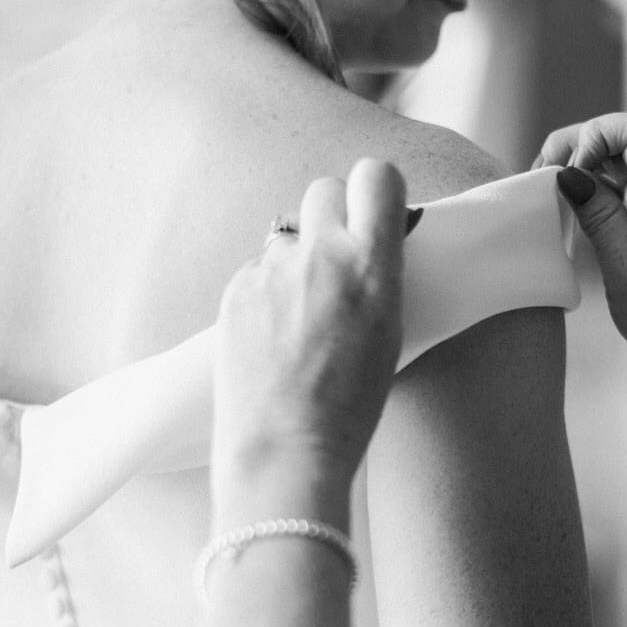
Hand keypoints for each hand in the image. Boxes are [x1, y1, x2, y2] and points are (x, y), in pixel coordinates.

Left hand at [212, 159, 406, 493]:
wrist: (285, 450)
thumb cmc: (348, 407)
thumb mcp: (391, 335)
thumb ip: (380, 279)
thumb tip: (369, 250)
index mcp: (372, 266)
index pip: (376, 176)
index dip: (374, 191)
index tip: (374, 214)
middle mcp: (320, 255)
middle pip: (323, 190)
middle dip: (332, 215)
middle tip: (336, 261)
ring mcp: (272, 270)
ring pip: (287, 238)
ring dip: (296, 261)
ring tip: (302, 318)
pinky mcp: (236, 289)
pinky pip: (257, 271)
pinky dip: (267, 294)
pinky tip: (274, 338)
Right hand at [535, 113, 626, 402]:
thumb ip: (599, 218)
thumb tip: (566, 173)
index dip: (594, 135)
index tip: (564, 174)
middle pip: (623, 140)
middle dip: (579, 147)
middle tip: (541, 181)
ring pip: (618, 168)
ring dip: (581, 173)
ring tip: (547, 199)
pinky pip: (619, 198)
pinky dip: (590, 199)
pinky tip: (568, 221)